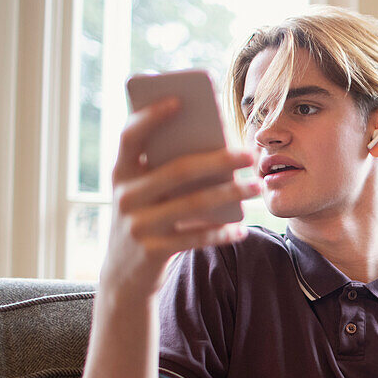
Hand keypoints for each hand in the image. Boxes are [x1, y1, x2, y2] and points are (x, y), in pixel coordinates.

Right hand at [100, 97, 257, 296]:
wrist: (121, 277)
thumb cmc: (144, 220)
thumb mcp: (143, 193)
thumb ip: (165, 169)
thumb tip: (216, 145)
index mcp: (121, 173)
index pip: (130, 137)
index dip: (150, 116)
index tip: (179, 100)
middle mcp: (125, 196)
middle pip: (177, 170)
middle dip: (218, 160)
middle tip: (249, 155)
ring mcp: (137, 225)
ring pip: (193, 204)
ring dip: (230, 194)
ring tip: (257, 188)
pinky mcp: (152, 252)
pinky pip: (196, 237)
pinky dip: (222, 232)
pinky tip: (242, 228)